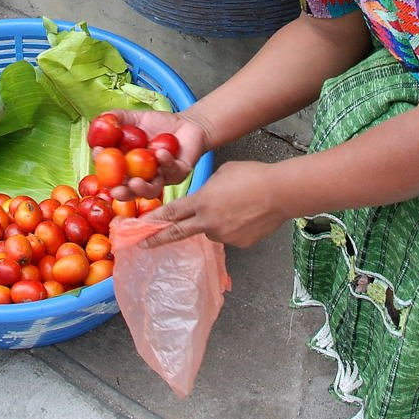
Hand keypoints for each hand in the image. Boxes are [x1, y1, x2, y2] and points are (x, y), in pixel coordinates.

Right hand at [105, 108, 211, 200]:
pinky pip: (172, 171)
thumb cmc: (158, 124)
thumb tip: (100, 120)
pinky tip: (160, 152)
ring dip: (142, 188)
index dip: (103, 165)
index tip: (97, 153)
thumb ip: (116, 117)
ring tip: (135, 182)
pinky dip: (165, 162)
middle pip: (129, 191)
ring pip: (151, 189)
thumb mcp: (134, 118)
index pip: (111, 172)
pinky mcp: (179, 173)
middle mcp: (142, 177)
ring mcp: (161, 178)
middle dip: (121, 192)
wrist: (187, 123)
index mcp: (127, 167)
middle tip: (116, 190)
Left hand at [140, 160, 287, 248]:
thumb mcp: (223, 173)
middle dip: (158, 239)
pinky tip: (248, 215)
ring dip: (215, 221)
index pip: (171, 212)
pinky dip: (234, 226)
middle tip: (143, 245)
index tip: (139, 227)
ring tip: (237, 206)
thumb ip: (208, 188)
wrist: (280, 192)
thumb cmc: (251, 175)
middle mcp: (208, 222)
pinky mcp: (239, 244)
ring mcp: (223, 236)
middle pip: (178, 232)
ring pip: (211, 230)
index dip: (153, 220)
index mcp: (201, 201)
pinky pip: (230, 235)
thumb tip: (206, 199)